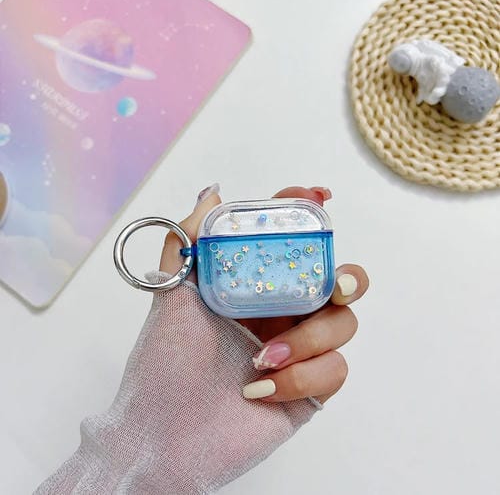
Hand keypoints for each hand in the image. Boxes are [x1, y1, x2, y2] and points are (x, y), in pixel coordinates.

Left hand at [160, 184, 367, 403]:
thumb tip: (213, 193)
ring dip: (309, 339)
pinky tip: (262, 388)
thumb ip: (188, 240)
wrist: (164, 436)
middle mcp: (283, 314)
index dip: (309, 217)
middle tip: (335, 283)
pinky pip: (335, 370)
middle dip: (347, 277)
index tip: (316, 197)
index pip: (294, 244)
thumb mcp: (172, 295)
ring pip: (344, 325)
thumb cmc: (164, 364)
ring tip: (261, 357)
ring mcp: (299, 351)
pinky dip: (303, 375)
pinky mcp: (310, 389)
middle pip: (338, 282)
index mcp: (256, 287)